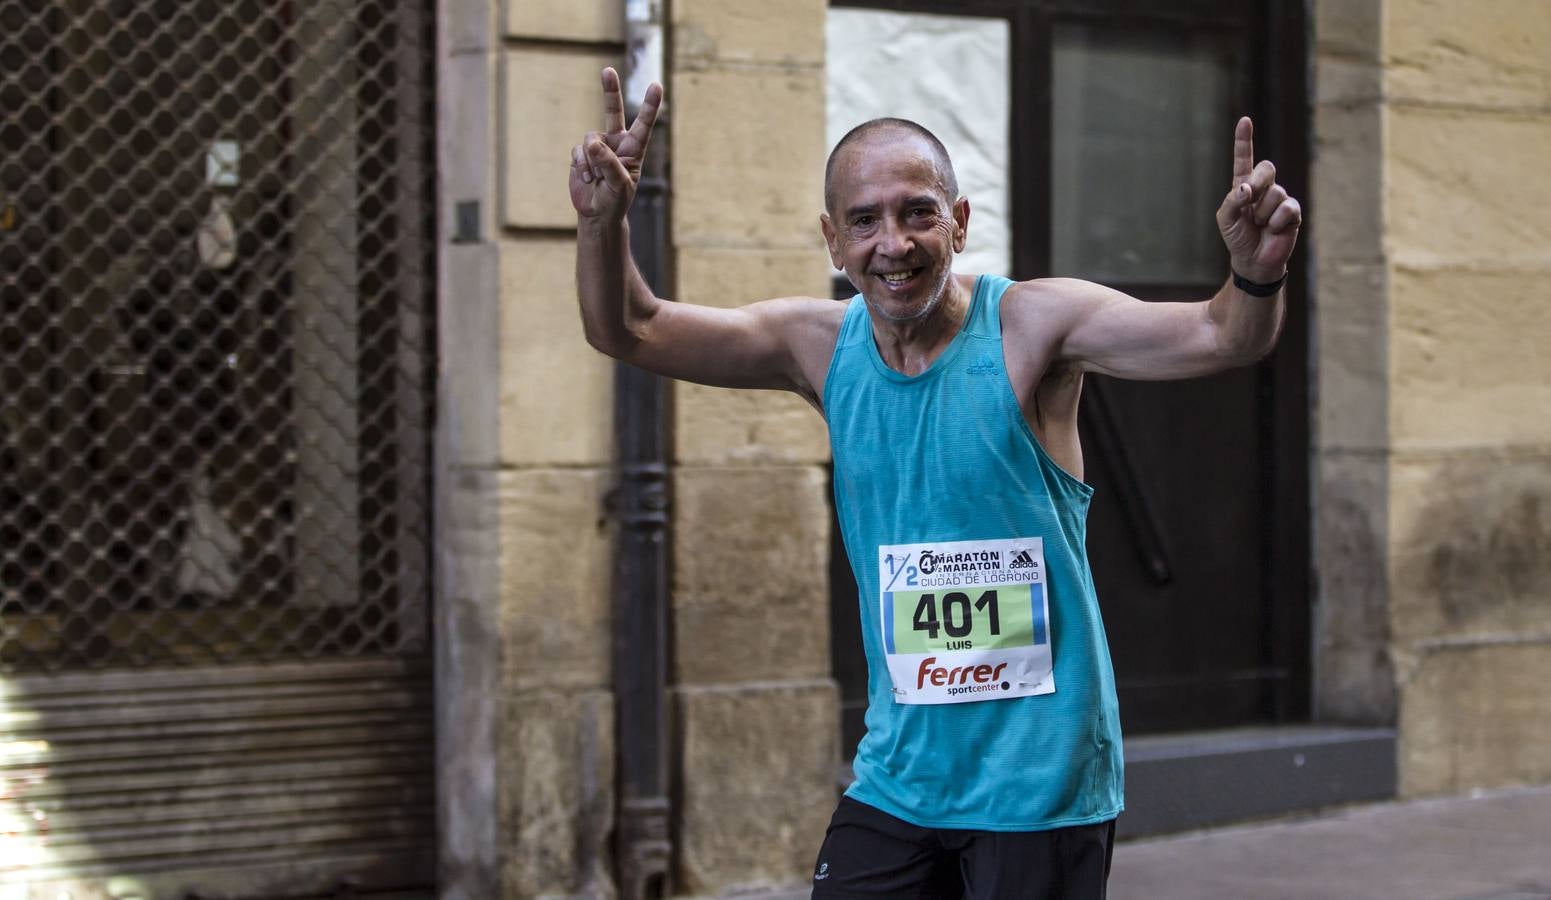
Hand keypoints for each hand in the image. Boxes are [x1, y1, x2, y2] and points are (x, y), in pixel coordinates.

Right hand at [570, 67, 662, 222]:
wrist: (597, 213)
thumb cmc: (616, 200)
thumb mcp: (619, 185)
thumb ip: (608, 163)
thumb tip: (592, 142)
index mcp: (634, 149)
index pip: (644, 124)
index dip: (649, 105)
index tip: (656, 85)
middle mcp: (616, 143)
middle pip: (613, 112)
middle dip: (610, 91)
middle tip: (607, 70)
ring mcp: (598, 147)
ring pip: (590, 139)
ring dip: (591, 160)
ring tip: (597, 178)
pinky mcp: (581, 154)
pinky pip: (578, 151)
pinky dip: (581, 165)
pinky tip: (586, 178)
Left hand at [1215, 117, 1301, 284]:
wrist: (1253, 260)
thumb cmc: (1238, 238)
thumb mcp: (1225, 220)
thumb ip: (1231, 201)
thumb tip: (1246, 188)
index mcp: (1244, 185)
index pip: (1245, 159)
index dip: (1245, 140)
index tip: (1245, 120)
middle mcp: (1264, 188)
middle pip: (1267, 168)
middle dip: (1257, 183)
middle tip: (1249, 203)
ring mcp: (1280, 198)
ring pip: (1275, 193)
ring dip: (1263, 213)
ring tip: (1260, 225)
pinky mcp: (1293, 212)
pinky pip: (1287, 208)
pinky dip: (1276, 221)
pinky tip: (1273, 230)